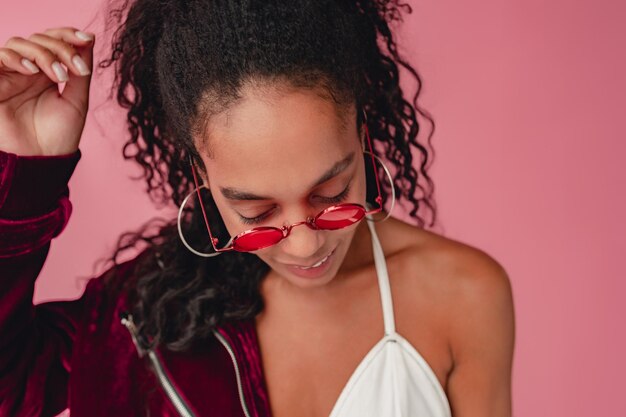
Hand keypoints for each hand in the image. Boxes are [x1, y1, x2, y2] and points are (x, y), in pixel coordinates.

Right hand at [0, 27, 94, 155]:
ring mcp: (10, 76)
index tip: (87, 39)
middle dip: (60, 47)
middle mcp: (28, 71)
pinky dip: (16, 58)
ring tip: (59, 75)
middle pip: (39, 39)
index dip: (68, 35)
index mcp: (49, 73)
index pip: (54, 41)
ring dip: (43, 53)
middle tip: (76, 69)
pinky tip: (33, 70)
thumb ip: (80, 71)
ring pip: (19, 43)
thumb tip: (89, 40)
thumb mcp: (76, 100)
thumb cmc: (59, 136)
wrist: (41, 161)